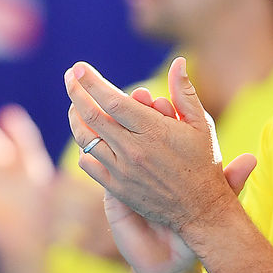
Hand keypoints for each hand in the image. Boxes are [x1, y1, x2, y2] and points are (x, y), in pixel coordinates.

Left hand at [65, 57, 240, 236]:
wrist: (201, 210)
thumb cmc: (203, 163)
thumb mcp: (201, 124)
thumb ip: (184, 92)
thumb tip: (178, 61)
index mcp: (153, 130)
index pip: (112, 100)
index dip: (92, 82)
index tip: (79, 67)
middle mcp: (133, 149)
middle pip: (92, 116)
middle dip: (76, 92)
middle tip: (69, 77)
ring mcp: (122, 170)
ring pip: (86, 139)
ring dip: (75, 118)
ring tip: (74, 105)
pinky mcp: (117, 189)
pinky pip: (89, 163)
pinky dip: (84, 147)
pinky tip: (87, 137)